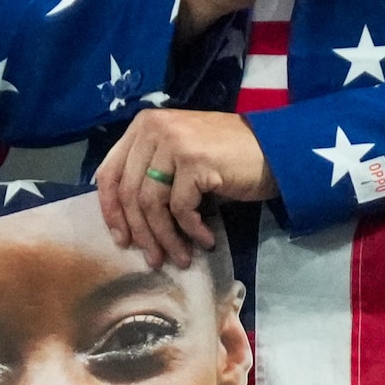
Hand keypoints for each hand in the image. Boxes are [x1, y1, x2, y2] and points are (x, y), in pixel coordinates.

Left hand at [95, 108, 276, 267]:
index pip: (109, 172)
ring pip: (152, 204)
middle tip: (153, 259)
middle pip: (129, 193)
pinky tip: (206, 240)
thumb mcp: (179, 157)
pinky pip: (181, 208)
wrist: (275, 149)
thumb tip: (125, 220)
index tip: (121, 239)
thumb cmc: (226, 157)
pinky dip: (191, 231)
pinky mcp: (195, 161)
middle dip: (141, 233)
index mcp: (144, 125)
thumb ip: (151, 172)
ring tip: (180, 258)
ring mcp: (174, 142)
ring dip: (165, 239)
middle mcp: (154, 128)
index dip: (110, 211)